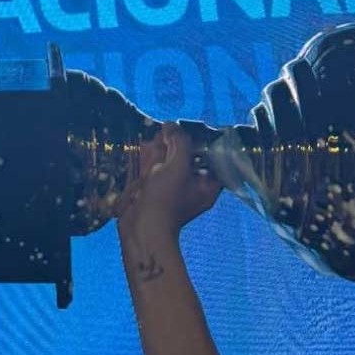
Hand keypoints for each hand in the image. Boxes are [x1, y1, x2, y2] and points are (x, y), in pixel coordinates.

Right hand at [116, 122, 221, 239]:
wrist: (141, 228)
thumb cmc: (166, 199)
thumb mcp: (178, 164)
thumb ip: (178, 141)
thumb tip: (171, 126)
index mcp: (208, 185)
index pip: (213, 157)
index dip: (203, 142)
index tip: (190, 131)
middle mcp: (194, 188)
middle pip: (190, 158)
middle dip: (177, 145)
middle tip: (168, 133)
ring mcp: (174, 192)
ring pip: (171, 164)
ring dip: (162, 151)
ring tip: (154, 139)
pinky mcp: (156, 194)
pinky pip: (157, 173)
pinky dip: (151, 162)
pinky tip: (144, 150)